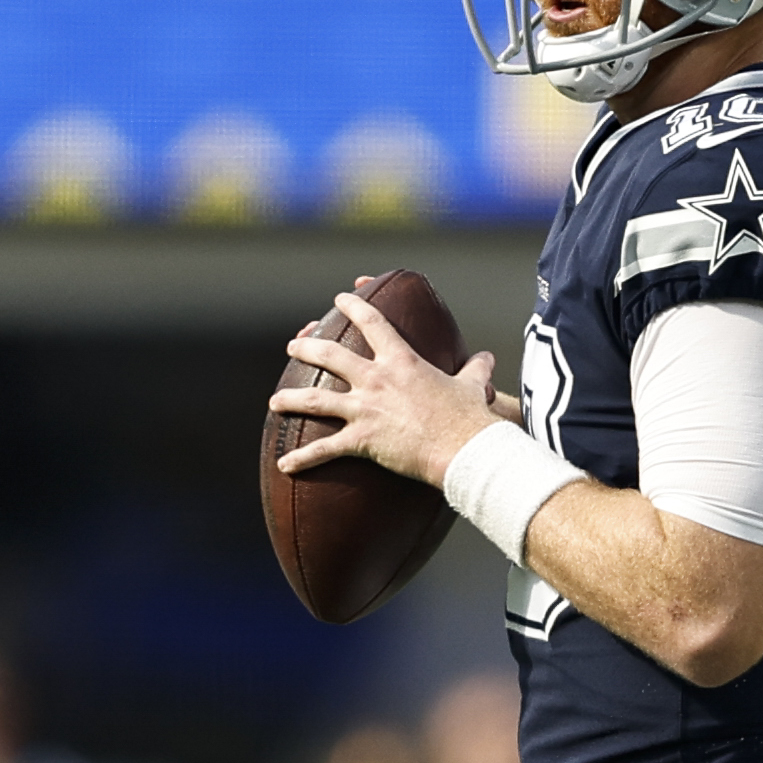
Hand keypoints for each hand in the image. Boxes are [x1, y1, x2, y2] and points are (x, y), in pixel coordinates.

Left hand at [271, 287, 507, 490]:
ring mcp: (366, 409)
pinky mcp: (362, 439)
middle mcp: (377, 380)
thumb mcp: (474, 386)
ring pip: (316, 399)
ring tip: (275, 401)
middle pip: (331, 355)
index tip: (339, 299)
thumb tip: (488, 358)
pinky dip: (302, 458)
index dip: (353, 306)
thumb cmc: (470, 418)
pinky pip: (325, 449)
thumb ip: (476, 370)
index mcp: (402, 361)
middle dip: (308, 347)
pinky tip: (283, 464)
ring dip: (291, 398)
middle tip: (293, 345)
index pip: (372, 322)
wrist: (465, 449)